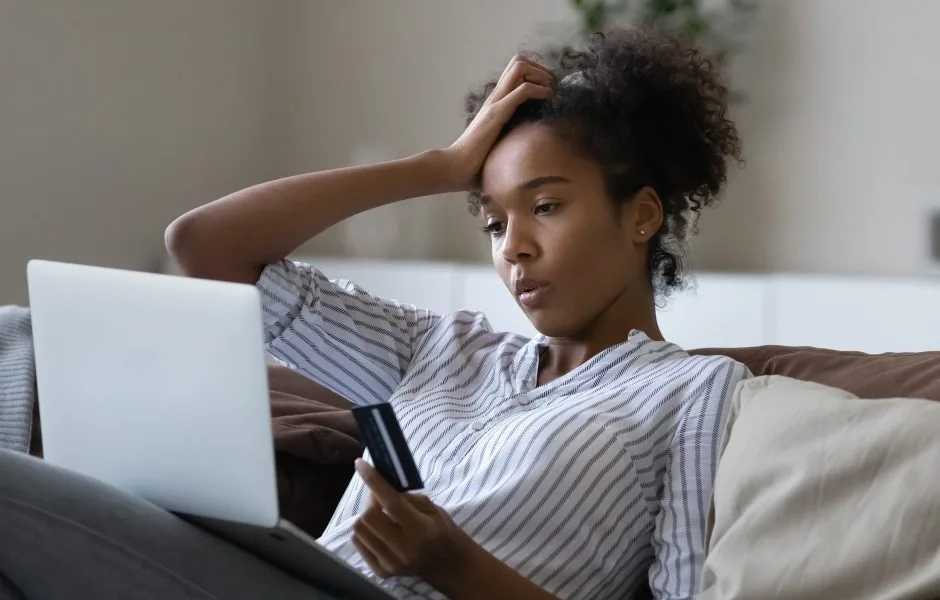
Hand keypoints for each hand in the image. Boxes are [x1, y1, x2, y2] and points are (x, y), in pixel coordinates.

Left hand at [351, 459, 470, 584]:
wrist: (445, 563)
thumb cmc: (440, 529)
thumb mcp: (431, 508)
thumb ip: (407, 497)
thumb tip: (380, 484)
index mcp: (421, 530)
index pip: (391, 503)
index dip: (374, 481)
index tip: (360, 464)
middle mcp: (404, 549)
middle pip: (368, 517)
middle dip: (370, 500)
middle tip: (379, 495)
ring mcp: (391, 563)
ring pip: (359, 530)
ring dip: (366, 515)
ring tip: (380, 514)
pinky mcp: (381, 571)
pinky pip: (358, 543)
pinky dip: (364, 531)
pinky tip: (378, 529)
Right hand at [442, 55, 553, 189]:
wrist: (457, 167)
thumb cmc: (476, 161)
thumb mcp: (500, 142)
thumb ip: (510, 136)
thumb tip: (526, 148)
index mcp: (496, 102)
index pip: (515, 70)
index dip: (535, 72)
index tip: (548, 89)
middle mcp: (495, 97)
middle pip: (518, 61)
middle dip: (540, 69)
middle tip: (550, 87)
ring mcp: (495, 102)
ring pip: (520, 68)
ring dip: (540, 75)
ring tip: (550, 91)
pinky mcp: (497, 113)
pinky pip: (523, 90)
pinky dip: (540, 90)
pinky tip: (548, 99)